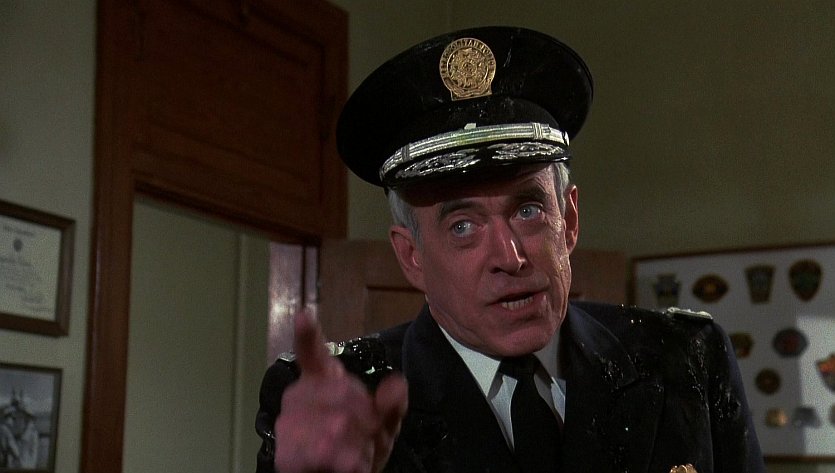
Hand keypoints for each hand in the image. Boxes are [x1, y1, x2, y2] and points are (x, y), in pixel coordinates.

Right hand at [274, 309, 407, 472]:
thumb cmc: (357, 445)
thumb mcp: (382, 423)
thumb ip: (391, 403)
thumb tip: (398, 382)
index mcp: (321, 380)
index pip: (312, 353)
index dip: (308, 334)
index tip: (304, 316)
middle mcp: (299, 396)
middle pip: (345, 395)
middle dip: (368, 420)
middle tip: (370, 435)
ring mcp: (290, 424)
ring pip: (338, 427)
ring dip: (360, 446)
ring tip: (359, 454)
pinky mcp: (288, 453)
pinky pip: (329, 453)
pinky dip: (350, 462)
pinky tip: (351, 464)